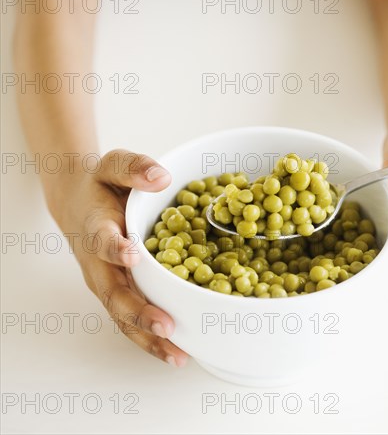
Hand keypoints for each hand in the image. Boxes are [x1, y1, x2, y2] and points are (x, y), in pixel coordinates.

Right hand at [48, 149, 188, 366]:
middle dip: (139, 312)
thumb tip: (160, 176)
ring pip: (122, 317)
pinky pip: (131, 321)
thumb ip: (134, 168)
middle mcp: (98, 263)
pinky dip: (150, 340)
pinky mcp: (118, 294)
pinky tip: (177, 353)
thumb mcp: (114, 165)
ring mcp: (107, 283)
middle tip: (166, 326)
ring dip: (148, 338)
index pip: (101, 240)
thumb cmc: (101, 185)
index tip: (131, 255)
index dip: (115, 248)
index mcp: (96, 228)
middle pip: (114, 294)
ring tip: (177, 356)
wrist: (78, 203)